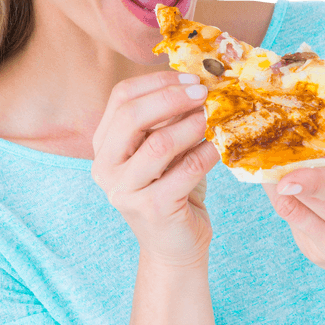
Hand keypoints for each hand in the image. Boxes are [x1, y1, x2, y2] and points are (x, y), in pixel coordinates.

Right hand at [91, 71, 220, 265]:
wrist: (175, 246)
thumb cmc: (172, 190)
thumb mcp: (165, 150)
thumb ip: (169, 119)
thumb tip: (197, 80)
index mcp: (104, 146)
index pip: (120, 97)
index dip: (156, 81)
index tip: (190, 77)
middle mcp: (105, 167)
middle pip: (132, 116)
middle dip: (172, 97)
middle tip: (204, 92)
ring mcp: (125, 191)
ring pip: (159, 144)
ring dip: (192, 125)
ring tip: (214, 117)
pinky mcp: (152, 209)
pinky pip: (185, 170)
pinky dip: (207, 153)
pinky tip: (220, 146)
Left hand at [262, 151, 324, 278]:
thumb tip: (306, 134)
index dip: (310, 181)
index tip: (283, 177)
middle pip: (310, 199)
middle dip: (286, 173)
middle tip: (269, 149)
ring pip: (292, 211)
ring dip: (277, 188)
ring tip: (271, 167)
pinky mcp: (316, 256)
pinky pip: (292, 221)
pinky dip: (287, 201)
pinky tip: (291, 190)